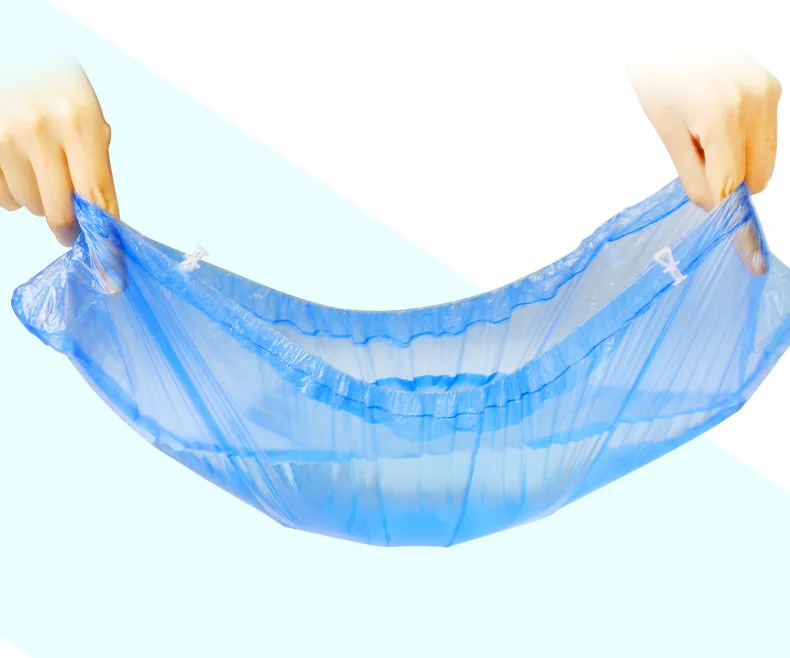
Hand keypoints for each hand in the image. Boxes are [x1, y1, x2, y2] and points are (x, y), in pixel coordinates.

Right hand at [0, 55, 117, 245]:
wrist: (14, 50)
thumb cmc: (53, 83)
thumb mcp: (86, 114)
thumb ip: (95, 163)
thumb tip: (103, 217)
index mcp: (80, 121)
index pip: (96, 197)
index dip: (101, 237)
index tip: (106, 266)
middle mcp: (41, 129)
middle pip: (60, 210)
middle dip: (67, 224)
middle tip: (69, 227)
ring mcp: (5, 136)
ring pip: (28, 205)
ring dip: (37, 200)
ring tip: (39, 170)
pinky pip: (2, 196)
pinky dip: (11, 192)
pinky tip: (16, 167)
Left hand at [629, 50, 780, 274]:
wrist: (668, 34)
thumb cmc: (658, 76)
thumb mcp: (665, 129)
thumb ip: (692, 174)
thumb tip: (714, 208)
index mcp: (722, 115)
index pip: (733, 185)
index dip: (732, 220)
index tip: (747, 256)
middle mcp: (754, 102)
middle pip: (755, 176)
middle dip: (727, 183)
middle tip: (695, 159)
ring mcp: (767, 91)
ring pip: (765, 159)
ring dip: (737, 164)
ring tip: (704, 135)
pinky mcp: (771, 86)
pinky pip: (767, 136)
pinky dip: (745, 144)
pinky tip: (718, 124)